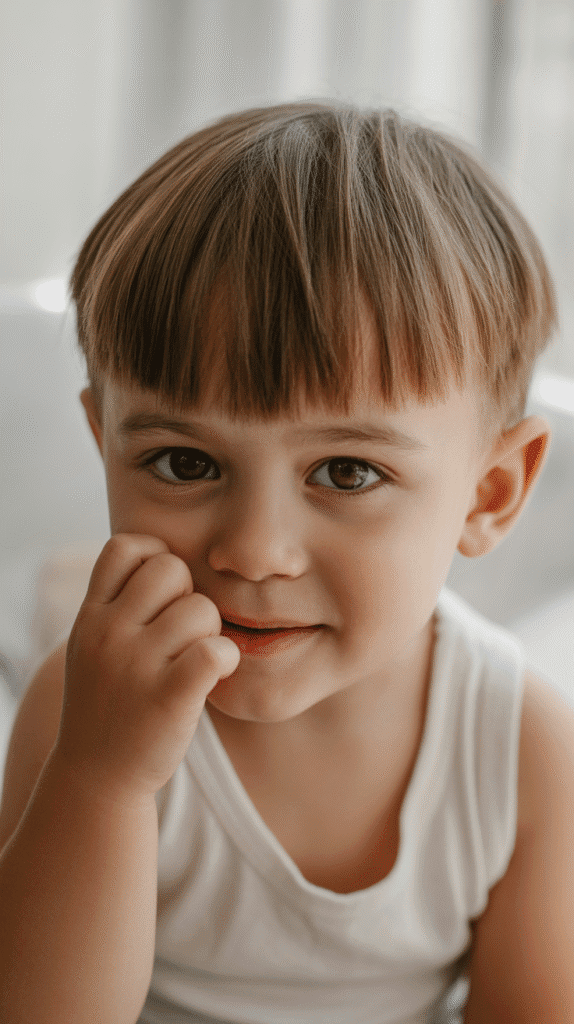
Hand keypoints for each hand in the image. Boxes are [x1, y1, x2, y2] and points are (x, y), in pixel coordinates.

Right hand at [54, 534, 239, 799]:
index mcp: (89, 616)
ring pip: (201, 609)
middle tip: (184, 633)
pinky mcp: (168, 699)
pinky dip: (226, 658)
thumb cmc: (109, 701)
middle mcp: (107, 634)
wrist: (97, 778)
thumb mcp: (93, 644)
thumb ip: (117, 600)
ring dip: (210, 632)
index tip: (162, 595)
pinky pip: (215, 650)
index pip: (126, 546)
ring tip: (195, 660)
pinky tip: (216, 674)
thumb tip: (165, 554)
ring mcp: (135, 666)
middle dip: (188, 594)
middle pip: (171, 568)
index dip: (155, 559)